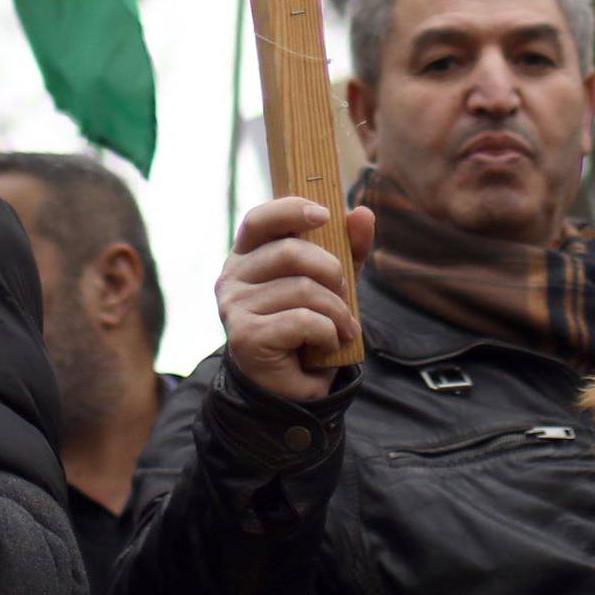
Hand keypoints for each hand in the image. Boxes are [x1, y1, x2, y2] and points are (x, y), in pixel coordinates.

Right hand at [216, 197, 373, 403]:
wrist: (292, 384)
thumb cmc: (309, 324)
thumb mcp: (334, 281)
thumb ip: (349, 248)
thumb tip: (362, 213)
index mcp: (248, 256)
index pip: (260, 219)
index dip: (291, 210)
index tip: (325, 215)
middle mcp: (232, 277)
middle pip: (291, 252)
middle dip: (333, 272)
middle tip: (344, 295)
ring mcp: (234, 307)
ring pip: (303, 288)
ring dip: (337, 310)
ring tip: (342, 328)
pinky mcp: (245, 336)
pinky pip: (303, 320)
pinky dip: (328, 332)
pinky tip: (327, 344)